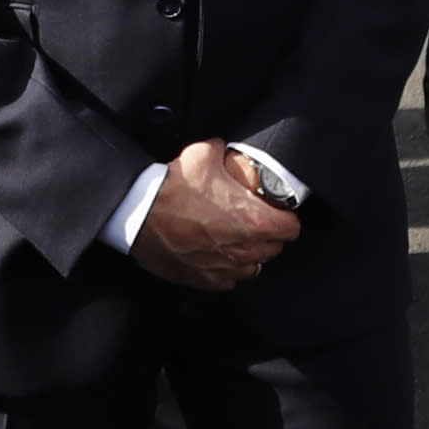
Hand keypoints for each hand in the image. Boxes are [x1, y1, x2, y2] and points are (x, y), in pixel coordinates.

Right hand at [129, 141, 300, 292]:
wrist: (137, 215)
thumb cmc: (170, 189)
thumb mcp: (202, 154)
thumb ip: (223, 151)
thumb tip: (225, 149)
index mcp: (252, 220)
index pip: (291, 228)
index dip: (285, 217)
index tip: (276, 212)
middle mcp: (244, 249)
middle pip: (275, 248)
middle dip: (268, 235)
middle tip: (252, 220)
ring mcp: (225, 268)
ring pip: (253, 267)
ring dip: (249, 253)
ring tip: (235, 238)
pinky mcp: (205, 280)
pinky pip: (229, 279)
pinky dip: (226, 268)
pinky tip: (216, 253)